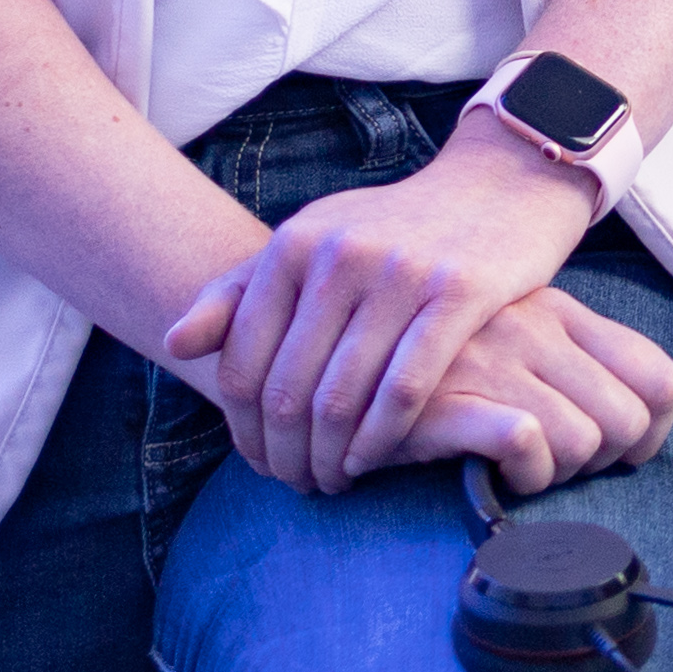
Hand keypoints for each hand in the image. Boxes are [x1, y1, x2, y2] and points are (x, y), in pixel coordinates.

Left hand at [161, 125, 607, 490]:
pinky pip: (405, 389)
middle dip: (284, 456)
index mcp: (294, 244)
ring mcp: (400, 272)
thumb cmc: (396, 229)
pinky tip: (372, 461)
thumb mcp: (313, 243)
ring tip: (331, 481)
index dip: (242, 431)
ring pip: (340, 399)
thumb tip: (172, 345)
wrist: (500, 184)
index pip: (240, 365)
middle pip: (286, 392)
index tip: (258, 463)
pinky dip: (380, 439)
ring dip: (328, 459)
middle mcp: (339, 255)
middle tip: (295, 487)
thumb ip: (238, 292)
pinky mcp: (459, 292)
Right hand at [408, 285, 672, 495]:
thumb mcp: (517, 336)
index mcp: (561, 311)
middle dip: (599, 464)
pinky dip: (521, 473)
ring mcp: (492, 357)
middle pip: (627, 422)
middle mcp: (536, 327)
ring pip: (582, 439)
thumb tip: (640, 423)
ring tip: (512, 468)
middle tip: (553, 466)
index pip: (660, 378)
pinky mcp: (447, 393)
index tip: (620, 456)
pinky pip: (525, 442)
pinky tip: (491, 472)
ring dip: (555, 475)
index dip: (654, 434)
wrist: (332, 335)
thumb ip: (571, 364)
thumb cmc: (435, 352)